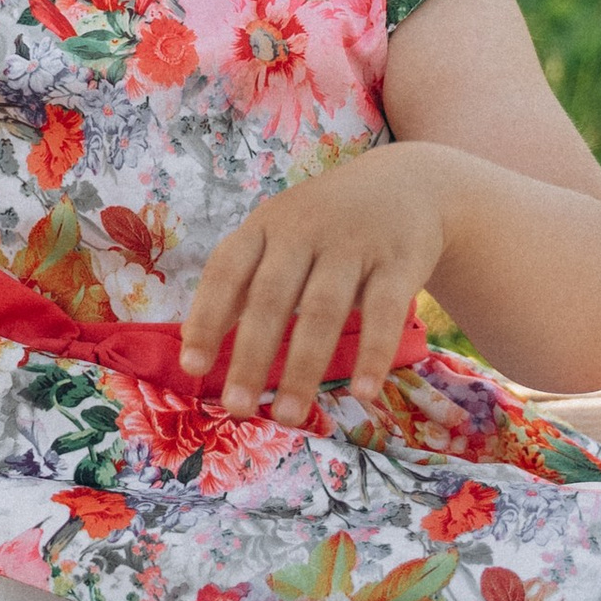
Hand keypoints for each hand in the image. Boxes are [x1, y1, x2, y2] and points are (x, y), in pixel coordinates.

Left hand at [176, 144, 461, 419]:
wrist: (409, 183)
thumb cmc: (326, 224)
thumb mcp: (280, 234)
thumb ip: (245, 280)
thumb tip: (196, 344)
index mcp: (266, 226)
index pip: (227, 270)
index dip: (206, 317)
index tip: (192, 367)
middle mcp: (305, 230)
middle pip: (272, 298)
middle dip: (251, 356)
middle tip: (236, 408)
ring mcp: (353, 244)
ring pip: (323, 310)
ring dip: (304, 368)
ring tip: (288, 416)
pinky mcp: (399, 262)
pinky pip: (383, 313)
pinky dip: (372, 354)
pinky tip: (362, 393)